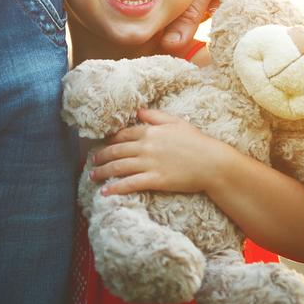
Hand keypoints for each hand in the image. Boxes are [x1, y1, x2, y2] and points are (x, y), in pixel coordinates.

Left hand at [89, 108, 234, 195]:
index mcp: (150, 131)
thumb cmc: (198, 142)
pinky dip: (116, 188)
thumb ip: (155, 116)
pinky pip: (130, 184)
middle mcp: (146, 147)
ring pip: (119, 167)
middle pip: (116, 151)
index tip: (102, 144)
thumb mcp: (177, 122)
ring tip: (93, 176)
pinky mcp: (155, 180)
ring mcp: (149, 164)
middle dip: (101, 157)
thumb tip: (138, 111)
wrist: (212, 163)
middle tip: (91, 162)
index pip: (123, 134)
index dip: (110, 140)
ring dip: (103, 172)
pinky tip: (106, 192)